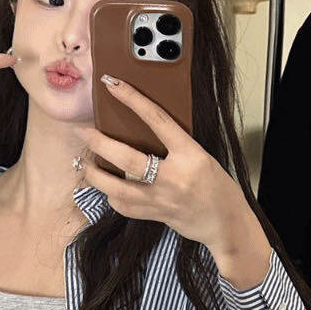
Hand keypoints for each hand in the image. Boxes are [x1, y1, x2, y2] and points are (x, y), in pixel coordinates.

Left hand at [79, 75, 249, 254]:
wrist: (226, 224)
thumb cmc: (218, 187)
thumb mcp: (202, 157)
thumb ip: (176, 146)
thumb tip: (145, 130)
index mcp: (190, 156)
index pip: (158, 121)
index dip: (134, 101)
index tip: (113, 85)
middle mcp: (174, 178)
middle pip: (127, 160)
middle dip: (100, 144)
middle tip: (84, 133)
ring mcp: (162, 200)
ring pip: (117, 189)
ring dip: (96, 175)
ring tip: (87, 163)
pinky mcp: (155, 216)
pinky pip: (124, 207)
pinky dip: (111, 196)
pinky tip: (108, 188)